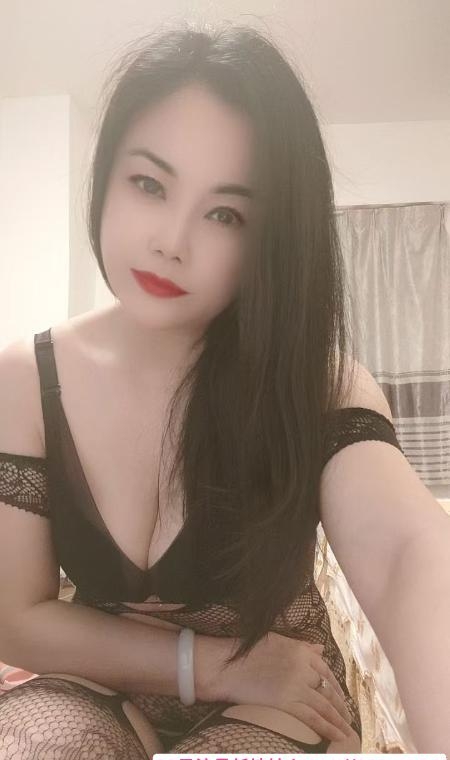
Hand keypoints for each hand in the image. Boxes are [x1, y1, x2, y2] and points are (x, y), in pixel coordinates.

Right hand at [218, 631, 353, 742]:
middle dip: (341, 706)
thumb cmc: (248, 651)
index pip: (326, 671)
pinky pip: (313, 718)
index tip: (343, 698)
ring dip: (338, 720)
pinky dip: (327, 728)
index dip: (337, 687)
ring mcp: (296, 686)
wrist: (227, 666)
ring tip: (347, 731)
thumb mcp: (278, 641)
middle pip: (328, 689)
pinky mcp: (287, 703)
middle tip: (348, 718)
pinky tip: (337, 736)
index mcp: (301, 651)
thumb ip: (302, 647)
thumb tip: (321, 648)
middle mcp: (303, 668)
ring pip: (324, 706)